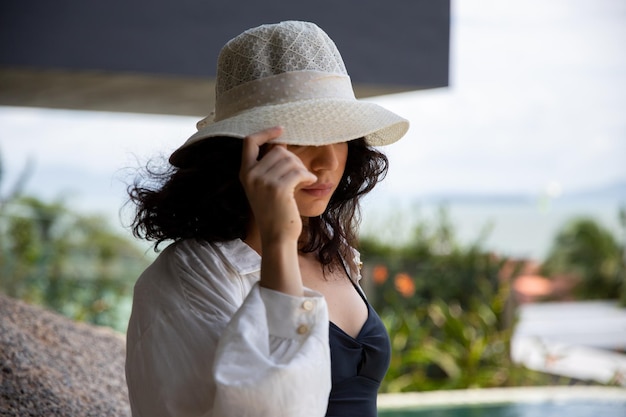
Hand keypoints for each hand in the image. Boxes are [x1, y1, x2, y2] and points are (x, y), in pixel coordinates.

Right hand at [239, 126, 316, 246]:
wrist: (277, 236)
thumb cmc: (275, 212)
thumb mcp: (263, 187)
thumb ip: (266, 167)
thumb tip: (282, 146)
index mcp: (245, 173)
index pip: (249, 142)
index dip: (265, 132)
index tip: (281, 129)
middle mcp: (251, 175)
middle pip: (278, 150)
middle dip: (294, 159)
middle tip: (300, 174)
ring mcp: (263, 182)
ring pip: (290, 160)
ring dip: (302, 169)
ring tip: (304, 181)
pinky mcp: (278, 189)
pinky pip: (299, 171)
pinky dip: (308, 176)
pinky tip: (310, 183)